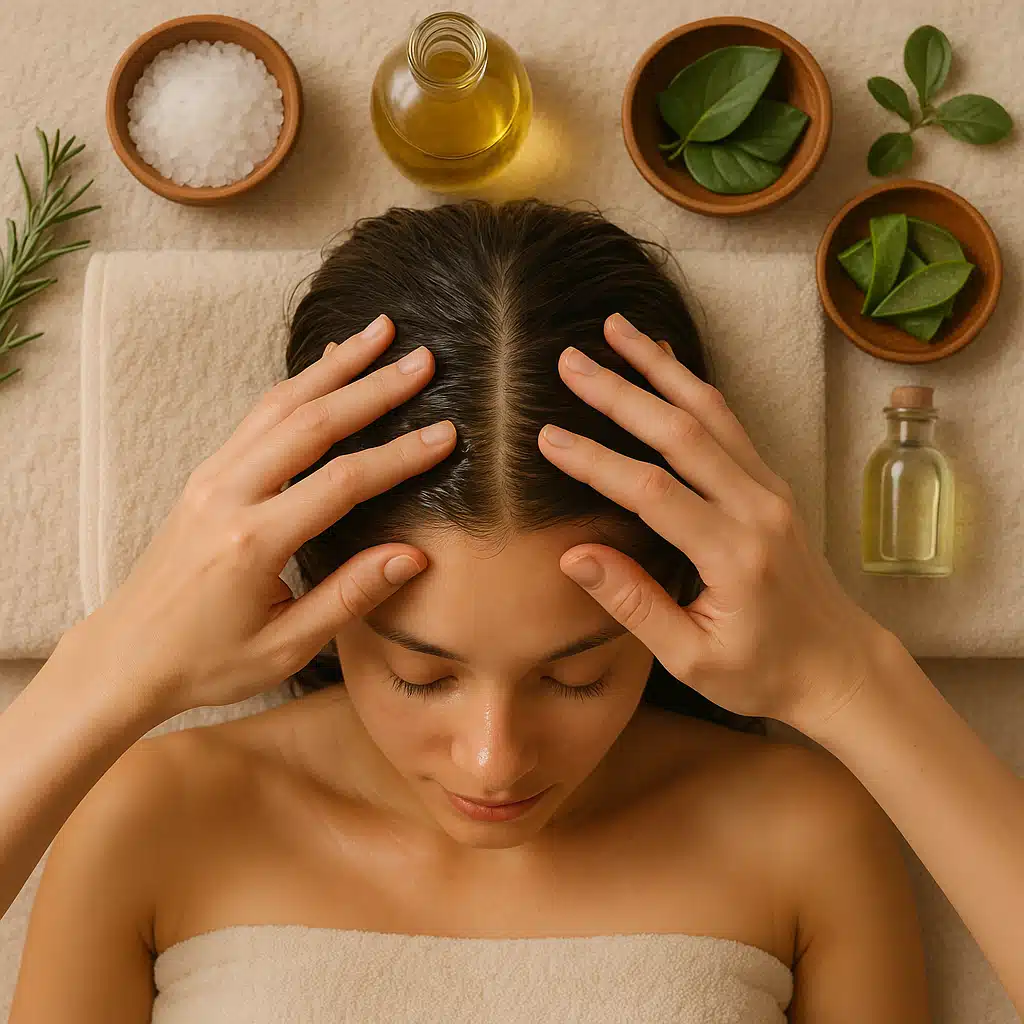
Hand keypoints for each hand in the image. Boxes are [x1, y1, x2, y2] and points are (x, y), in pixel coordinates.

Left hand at [71, 315, 455, 720]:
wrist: (125, 655)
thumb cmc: (207, 661)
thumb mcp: (286, 647)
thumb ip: (349, 596)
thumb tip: (413, 555)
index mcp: (253, 541)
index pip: (341, 483)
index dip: (399, 456)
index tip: (446, 434)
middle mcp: (228, 494)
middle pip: (311, 422)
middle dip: (372, 387)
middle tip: (423, 360)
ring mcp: (211, 477)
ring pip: (280, 404)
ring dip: (335, 367)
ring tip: (380, 333)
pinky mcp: (206, 475)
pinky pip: (258, 415)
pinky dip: (298, 384)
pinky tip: (326, 367)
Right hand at [537, 312, 896, 729]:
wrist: (840, 665)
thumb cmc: (764, 672)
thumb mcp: (692, 659)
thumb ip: (634, 604)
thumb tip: (575, 556)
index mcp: (733, 554)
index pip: (652, 491)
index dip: (596, 462)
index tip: (548, 438)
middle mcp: (756, 508)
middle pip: (682, 432)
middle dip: (621, 391)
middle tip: (570, 360)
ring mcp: (769, 489)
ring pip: (710, 411)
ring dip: (660, 367)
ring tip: (616, 328)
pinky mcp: (772, 484)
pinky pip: (729, 421)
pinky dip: (693, 385)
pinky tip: (665, 363)